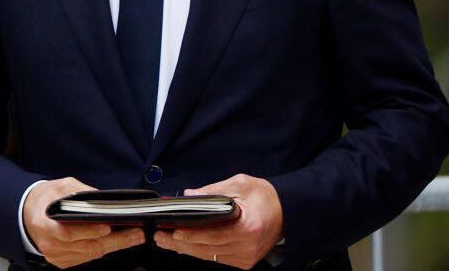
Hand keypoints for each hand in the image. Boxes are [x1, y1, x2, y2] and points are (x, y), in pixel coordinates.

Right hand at [23, 177, 144, 268]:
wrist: (29, 213)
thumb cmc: (46, 198)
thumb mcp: (61, 185)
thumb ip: (79, 191)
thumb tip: (100, 198)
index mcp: (44, 223)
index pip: (68, 232)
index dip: (89, 231)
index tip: (109, 226)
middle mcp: (49, 243)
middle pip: (85, 246)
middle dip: (114, 241)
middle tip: (136, 233)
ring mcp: (55, 255)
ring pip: (89, 254)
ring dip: (114, 246)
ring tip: (134, 236)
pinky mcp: (62, 260)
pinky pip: (86, 257)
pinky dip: (103, 249)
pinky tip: (117, 241)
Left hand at [154, 173, 283, 267]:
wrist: (287, 210)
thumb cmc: (266, 197)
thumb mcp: (241, 184)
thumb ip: (214, 190)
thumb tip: (189, 195)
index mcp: (248, 227)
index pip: (213, 235)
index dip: (192, 235)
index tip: (174, 231)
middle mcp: (247, 247)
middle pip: (207, 249)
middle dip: (181, 243)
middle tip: (161, 237)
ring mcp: (245, 257)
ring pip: (210, 257)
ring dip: (187, 249)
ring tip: (168, 241)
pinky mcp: (244, 262)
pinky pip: (217, 259)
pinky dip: (201, 252)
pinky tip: (186, 246)